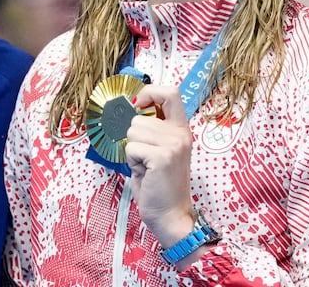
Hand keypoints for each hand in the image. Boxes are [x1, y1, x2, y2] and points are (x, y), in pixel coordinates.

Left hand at [125, 83, 195, 248]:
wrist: (171, 216)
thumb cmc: (159, 186)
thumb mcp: (159, 151)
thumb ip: (151, 130)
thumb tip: (127, 111)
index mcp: (181, 129)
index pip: (170, 92)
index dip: (149, 92)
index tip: (138, 105)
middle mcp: (180, 133)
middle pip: (139, 117)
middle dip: (133, 138)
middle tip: (144, 158)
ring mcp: (173, 144)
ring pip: (132, 132)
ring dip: (132, 151)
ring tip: (145, 166)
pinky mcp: (162, 157)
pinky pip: (131, 148)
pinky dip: (132, 162)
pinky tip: (144, 173)